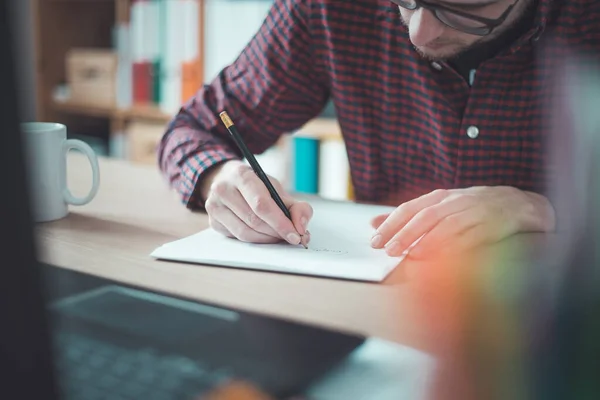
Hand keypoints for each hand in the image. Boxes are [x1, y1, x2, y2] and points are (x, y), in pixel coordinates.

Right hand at [202, 160, 311, 244]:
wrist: (226, 179)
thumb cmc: (255, 185)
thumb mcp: (275, 187)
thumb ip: (295, 206)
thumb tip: (301, 227)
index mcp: (241, 175)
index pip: (261, 204)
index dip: (280, 223)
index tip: (296, 235)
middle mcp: (223, 189)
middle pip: (254, 221)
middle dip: (277, 232)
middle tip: (292, 237)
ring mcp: (214, 207)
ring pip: (245, 233)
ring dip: (267, 239)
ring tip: (279, 236)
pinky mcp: (213, 222)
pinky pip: (238, 238)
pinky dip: (256, 240)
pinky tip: (264, 235)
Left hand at [370, 186, 555, 257]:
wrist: (522, 205)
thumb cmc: (474, 209)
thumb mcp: (441, 207)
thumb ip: (409, 216)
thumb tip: (374, 223)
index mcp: (441, 196)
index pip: (410, 208)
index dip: (391, 224)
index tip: (375, 240)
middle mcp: (457, 200)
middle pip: (426, 216)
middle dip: (406, 233)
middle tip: (390, 250)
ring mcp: (477, 210)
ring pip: (449, 224)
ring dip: (429, 240)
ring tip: (413, 255)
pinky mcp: (496, 223)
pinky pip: (475, 235)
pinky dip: (459, 245)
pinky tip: (446, 257)